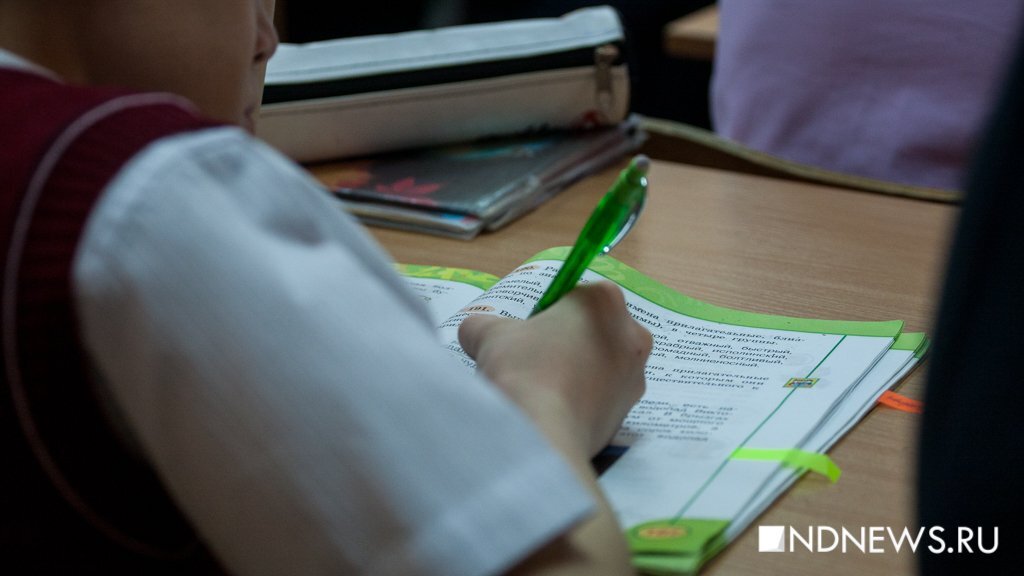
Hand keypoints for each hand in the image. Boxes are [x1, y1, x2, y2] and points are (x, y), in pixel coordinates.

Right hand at [459, 282, 650, 457]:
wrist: (543, 433)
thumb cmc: (523, 368)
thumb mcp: (489, 334)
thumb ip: (482, 324)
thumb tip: (475, 332)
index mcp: (604, 300)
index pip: (574, 297)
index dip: (548, 315)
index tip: (528, 334)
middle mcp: (632, 333)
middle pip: (593, 330)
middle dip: (567, 343)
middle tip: (534, 362)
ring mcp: (637, 375)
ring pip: (601, 365)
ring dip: (577, 373)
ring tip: (543, 392)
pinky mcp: (631, 411)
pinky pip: (603, 398)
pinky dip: (583, 402)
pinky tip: (556, 413)